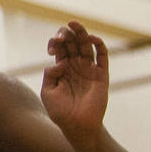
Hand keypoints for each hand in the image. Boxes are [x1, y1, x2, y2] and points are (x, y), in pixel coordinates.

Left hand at [41, 20, 107, 142]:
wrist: (77, 126)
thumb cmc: (60, 111)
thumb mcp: (48, 92)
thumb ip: (50, 75)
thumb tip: (57, 64)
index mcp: (62, 68)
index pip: (60, 48)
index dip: (55, 43)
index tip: (52, 50)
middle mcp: (76, 66)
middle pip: (73, 43)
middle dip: (67, 35)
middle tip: (62, 35)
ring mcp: (89, 69)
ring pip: (87, 46)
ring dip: (82, 34)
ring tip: (75, 25)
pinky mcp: (101, 75)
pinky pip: (102, 57)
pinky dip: (99, 45)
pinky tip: (92, 38)